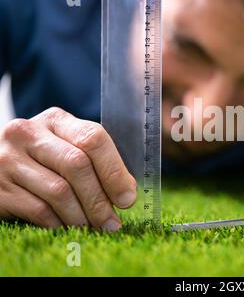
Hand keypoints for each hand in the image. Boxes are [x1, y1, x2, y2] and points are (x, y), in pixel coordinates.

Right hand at [0, 107, 136, 230]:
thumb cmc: (42, 161)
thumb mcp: (66, 148)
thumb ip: (96, 162)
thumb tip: (126, 193)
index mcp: (55, 120)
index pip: (93, 138)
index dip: (114, 170)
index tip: (127, 198)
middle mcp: (28, 133)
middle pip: (77, 164)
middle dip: (100, 199)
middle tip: (111, 222)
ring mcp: (8, 159)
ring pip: (59, 191)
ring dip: (82, 216)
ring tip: (93, 227)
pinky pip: (39, 210)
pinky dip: (59, 223)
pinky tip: (67, 227)